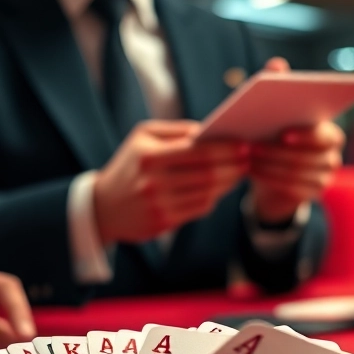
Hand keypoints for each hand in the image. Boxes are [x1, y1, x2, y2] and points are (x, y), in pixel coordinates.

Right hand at [92, 120, 248, 243]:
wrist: (103, 207)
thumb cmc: (130, 164)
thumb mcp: (143, 137)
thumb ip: (177, 130)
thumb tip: (211, 131)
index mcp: (149, 156)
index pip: (198, 151)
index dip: (226, 149)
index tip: (245, 144)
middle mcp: (154, 183)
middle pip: (208, 174)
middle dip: (234, 166)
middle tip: (249, 159)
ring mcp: (159, 205)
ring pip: (208, 193)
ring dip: (229, 183)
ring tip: (239, 172)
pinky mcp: (164, 223)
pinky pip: (200, 209)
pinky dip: (214, 197)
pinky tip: (220, 188)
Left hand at [248, 57, 343, 224]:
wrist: (274, 174)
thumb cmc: (275, 136)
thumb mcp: (276, 113)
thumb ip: (279, 87)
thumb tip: (276, 64)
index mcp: (330, 133)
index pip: (326, 136)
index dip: (307, 136)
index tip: (284, 134)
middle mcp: (333, 157)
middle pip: (308, 158)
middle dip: (277, 152)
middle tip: (252, 146)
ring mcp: (325, 178)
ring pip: (297, 174)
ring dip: (270, 165)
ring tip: (247, 157)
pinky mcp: (313, 194)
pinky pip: (291, 189)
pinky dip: (269, 179)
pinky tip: (251, 171)